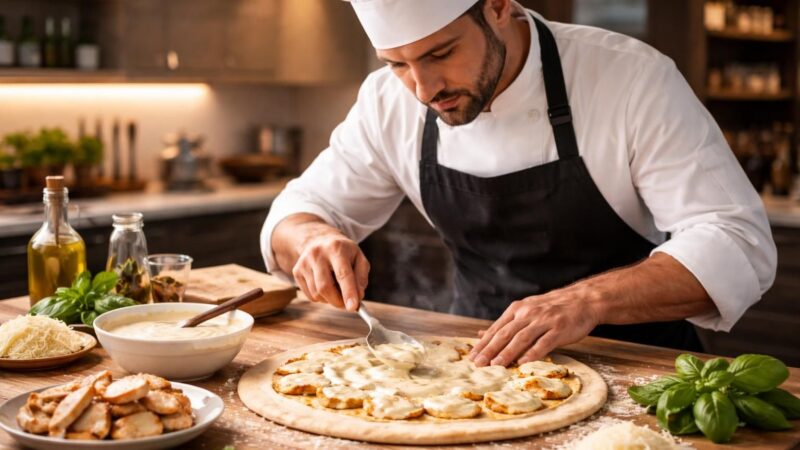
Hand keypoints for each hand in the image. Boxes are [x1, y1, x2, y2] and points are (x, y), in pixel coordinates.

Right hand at [292, 232, 369, 311]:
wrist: (320, 240)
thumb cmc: (343, 252)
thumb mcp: (359, 258)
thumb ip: (361, 277)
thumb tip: (358, 296)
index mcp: (336, 248)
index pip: (342, 274)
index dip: (348, 292)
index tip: (353, 307)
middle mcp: (317, 254)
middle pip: (325, 287)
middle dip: (338, 301)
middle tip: (347, 305)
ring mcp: (304, 262)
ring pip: (316, 294)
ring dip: (330, 300)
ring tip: (337, 290)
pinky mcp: (296, 271)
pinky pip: (310, 295)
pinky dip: (321, 297)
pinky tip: (326, 286)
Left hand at [469, 286, 602, 366]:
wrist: (583, 300)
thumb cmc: (552, 308)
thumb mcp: (525, 310)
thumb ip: (505, 324)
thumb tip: (481, 335)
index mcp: (517, 309)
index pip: (496, 329)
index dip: (483, 343)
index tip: (472, 357)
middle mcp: (528, 313)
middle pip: (505, 334)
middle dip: (490, 350)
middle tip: (478, 364)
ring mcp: (544, 320)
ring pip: (521, 338)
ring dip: (507, 353)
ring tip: (496, 365)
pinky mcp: (559, 329)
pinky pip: (543, 343)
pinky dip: (532, 353)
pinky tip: (522, 363)